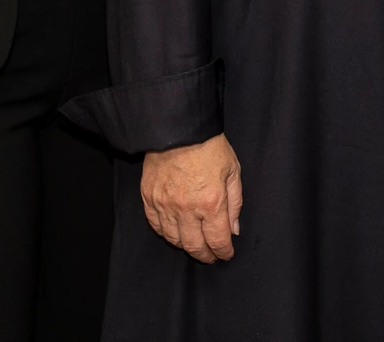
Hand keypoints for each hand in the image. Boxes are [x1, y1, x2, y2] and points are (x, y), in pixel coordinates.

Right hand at [142, 133, 240, 262]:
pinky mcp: (149, 197)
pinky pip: (155, 225)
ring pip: (174, 240)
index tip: (226, 254)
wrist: (179, 127)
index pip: (218, 240)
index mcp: (211, 203)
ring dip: (185, 246)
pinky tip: (173, 233)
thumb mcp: (233, 171)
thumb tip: (233, 229)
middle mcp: (187, 209)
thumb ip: (235, 203)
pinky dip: (165, 233)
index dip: (223, 252)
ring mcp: (165, 204)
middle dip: (205, 256)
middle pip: (195, 246)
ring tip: (193, 245)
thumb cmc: (209, 146)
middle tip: (210, 256)